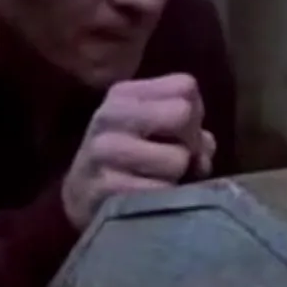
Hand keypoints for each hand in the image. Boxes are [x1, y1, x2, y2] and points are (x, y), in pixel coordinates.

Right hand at [61, 73, 213, 229]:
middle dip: (189, 142)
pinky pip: (162, 191)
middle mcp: (110, 116)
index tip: (178, 135)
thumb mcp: (152, 130)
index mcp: (125, 94)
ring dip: (177, 175)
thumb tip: (205, 147)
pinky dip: (164, 199)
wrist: (81, 200)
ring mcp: (103, 151)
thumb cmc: (130, 159)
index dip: (194, 115)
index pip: (185, 86)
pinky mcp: (105, 188)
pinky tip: (148, 200)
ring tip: (158, 180)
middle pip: (181, 113)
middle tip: (174, 159)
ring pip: (177, 158)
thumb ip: (188, 127)